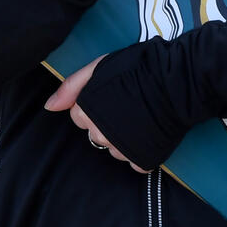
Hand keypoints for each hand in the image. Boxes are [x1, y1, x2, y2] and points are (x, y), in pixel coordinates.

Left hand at [44, 56, 147, 173]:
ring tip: (141, 116)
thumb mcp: (98, 66)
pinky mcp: (140, 159)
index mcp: (86, 111)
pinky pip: (134, 160)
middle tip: (128, 104)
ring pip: (113, 148)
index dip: (95, 104)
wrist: (176, 81)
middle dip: (107, 122)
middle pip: (95, 134)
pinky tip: (150, 131)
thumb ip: (71, 87)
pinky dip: (141, 150)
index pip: (80, 116)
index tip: (112, 95)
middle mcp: (99, 134)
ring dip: (122, 137)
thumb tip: (49, 107)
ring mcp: (120, 149)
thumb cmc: (138, 68)